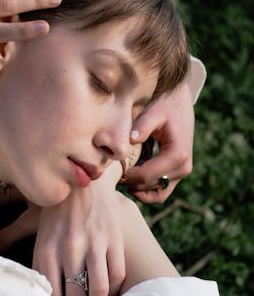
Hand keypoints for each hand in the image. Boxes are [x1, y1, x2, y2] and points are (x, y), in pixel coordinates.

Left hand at [0, 163, 124, 295]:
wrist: (83, 178)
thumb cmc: (53, 204)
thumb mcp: (27, 220)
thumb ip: (6, 238)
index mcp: (46, 248)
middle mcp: (69, 249)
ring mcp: (94, 245)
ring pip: (98, 293)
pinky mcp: (114, 240)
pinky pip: (115, 276)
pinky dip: (112, 289)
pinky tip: (106, 290)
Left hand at [122, 81, 194, 202]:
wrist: (180, 101)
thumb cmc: (165, 105)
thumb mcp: (153, 112)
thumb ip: (142, 127)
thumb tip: (130, 141)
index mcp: (177, 154)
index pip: (145, 176)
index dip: (126, 176)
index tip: (111, 169)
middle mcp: (183, 167)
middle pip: (149, 186)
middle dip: (129, 181)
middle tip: (112, 172)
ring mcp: (182, 172)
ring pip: (156, 194)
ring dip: (138, 188)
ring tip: (121, 175)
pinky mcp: (178, 172)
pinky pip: (161, 190)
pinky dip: (146, 189)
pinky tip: (131, 177)